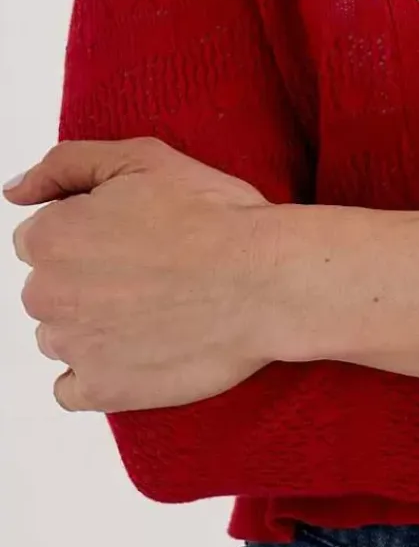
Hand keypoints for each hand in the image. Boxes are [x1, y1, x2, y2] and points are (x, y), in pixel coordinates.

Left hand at [6, 137, 280, 412]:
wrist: (265, 279)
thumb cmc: (213, 215)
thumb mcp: (141, 158)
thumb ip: (64, 164)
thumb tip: (14, 190)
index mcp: (50, 236)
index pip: (41, 236)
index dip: (89, 231)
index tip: (133, 234)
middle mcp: (47, 294)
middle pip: (48, 286)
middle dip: (87, 277)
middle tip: (151, 268)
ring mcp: (72, 346)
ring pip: (59, 334)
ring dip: (93, 323)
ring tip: (154, 306)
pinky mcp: (101, 388)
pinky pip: (71, 387)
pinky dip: (97, 371)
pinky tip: (138, 347)